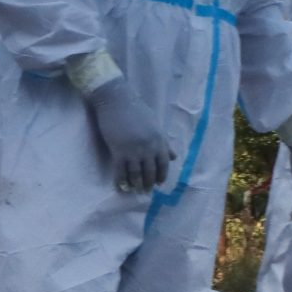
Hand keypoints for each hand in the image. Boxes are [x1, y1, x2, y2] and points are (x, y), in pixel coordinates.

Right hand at [83, 73, 173, 193]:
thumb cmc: (136, 110)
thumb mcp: (155, 125)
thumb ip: (164, 142)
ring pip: (136, 174)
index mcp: (159, 141)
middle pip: (150, 171)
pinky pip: (121, 171)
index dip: (162, 175)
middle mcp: (148, 148)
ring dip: (136, 185)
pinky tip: (121, 187)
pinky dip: (121, 181)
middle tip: (146, 191)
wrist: (116, 100)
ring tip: (135, 191)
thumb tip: (174, 157)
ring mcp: (133, 150)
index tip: (159, 183)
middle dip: (149, 183)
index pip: (164, 164)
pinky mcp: (118, 151)